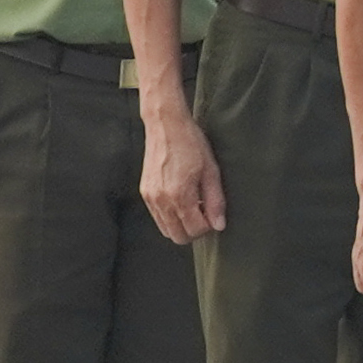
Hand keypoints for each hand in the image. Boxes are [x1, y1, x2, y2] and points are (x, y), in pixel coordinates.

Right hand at [139, 107, 228, 244]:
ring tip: (194, 206)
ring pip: (166, 230)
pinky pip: (157, 217)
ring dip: (181, 225)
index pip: (194, 230)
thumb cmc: (191, 144)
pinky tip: (182, 200)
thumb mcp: (211, 171)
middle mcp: (161, 201)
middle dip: (194, 231)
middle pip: (177, 237)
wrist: (166, 125)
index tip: (214, 215)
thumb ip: (215, 201)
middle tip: (205, 214)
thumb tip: (219, 225)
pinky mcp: (144, 193)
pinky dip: (170, 217)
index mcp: (179, 196)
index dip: (208, 227)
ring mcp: (150, 198)